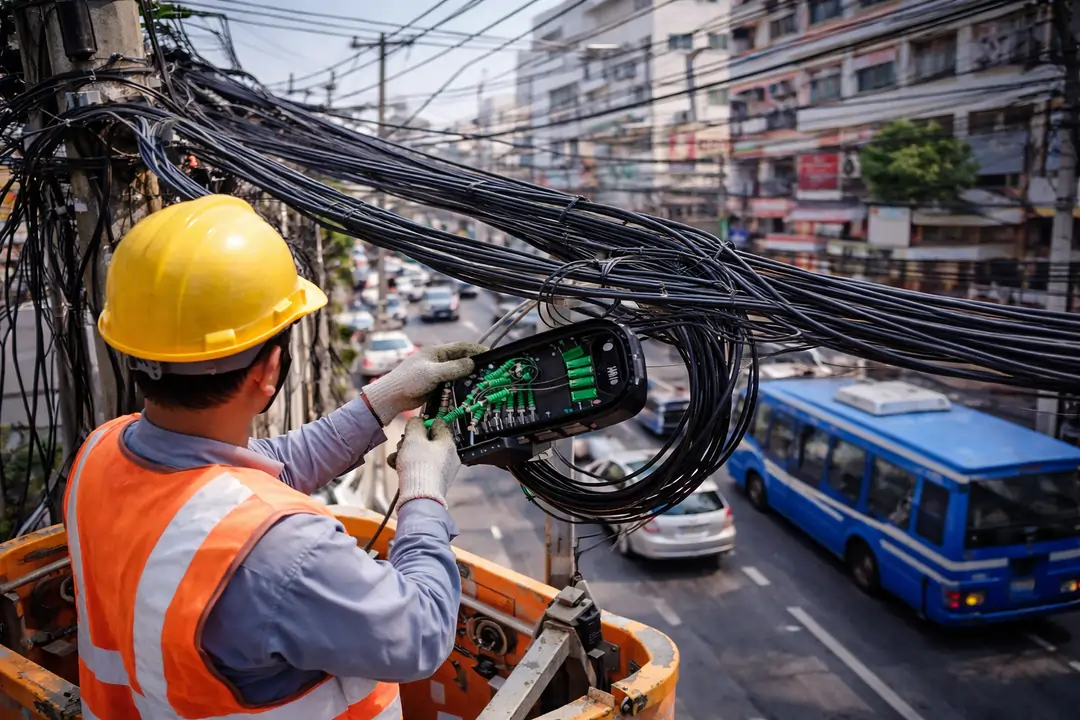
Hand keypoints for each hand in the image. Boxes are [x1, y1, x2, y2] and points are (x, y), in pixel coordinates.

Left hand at [362, 342, 484, 424]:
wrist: (393, 396)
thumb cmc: (409, 380)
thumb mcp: (433, 373)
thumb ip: (453, 368)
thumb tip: (472, 364)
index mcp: (436, 352)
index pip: (460, 347)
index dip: (475, 349)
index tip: (489, 353)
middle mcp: (437, 360)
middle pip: (460, 359)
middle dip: (474, 363)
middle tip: (489, 369)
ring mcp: (436, 372)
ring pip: (457, 372)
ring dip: (468, 376)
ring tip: (483, 381)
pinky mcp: (435, 385)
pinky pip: (451, 383)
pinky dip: (460, 385)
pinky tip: (469, 391)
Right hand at [391, 417, 460, 508]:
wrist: (419, 498)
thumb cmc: (419, 465)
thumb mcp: (414, 438)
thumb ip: (415, 425)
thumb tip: (417, 421)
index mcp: (448, 443)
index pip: (439, 424)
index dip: (425, 423)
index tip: (413, 427)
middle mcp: (449, 456)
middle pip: (428, 441)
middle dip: (411, 441)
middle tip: (402, 445)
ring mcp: (442, 470)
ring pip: (422, 455)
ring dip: (406, 453)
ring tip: (396, 458)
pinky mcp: (433, 482)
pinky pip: (420, 468)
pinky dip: (408, 466)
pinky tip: (396, 466)